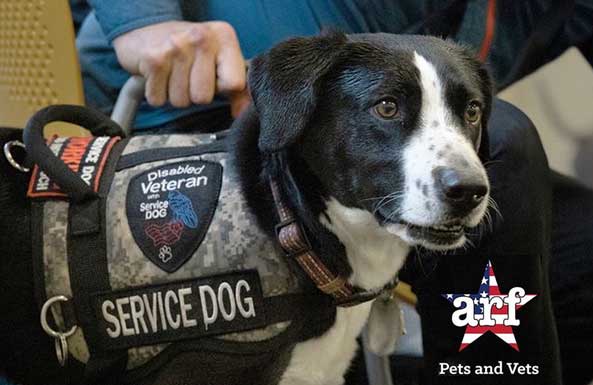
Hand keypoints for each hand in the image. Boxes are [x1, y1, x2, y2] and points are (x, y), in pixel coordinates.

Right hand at [113, 20, 249, 115]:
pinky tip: (160, 77)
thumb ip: (238, 89)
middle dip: (195, 95)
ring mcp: (176, 46)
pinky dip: (157, 94)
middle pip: (204, 97)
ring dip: (176, 95)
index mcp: (224, 37)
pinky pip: (158, 98)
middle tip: (190, 77)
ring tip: (174, 75)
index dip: (222, 89)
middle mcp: (201, 37)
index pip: (234, 84)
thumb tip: (242, 113)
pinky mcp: (153, 59)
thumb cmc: (191, 51)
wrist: (148, 33)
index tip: (215, 79)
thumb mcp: (219, 61)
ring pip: (181, 101)